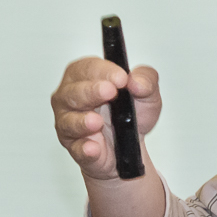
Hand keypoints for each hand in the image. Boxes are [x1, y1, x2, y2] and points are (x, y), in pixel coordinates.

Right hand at [51, 57, 162, 180]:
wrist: (133, 146)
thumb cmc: (132, 114)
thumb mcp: (147, 93)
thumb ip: (147, 80)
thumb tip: (136, 81)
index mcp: (86, 77)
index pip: (87, 68)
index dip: (103, 71)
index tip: (120, 77)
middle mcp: (72, 98)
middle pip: (73, 92)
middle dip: (91, 91)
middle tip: (109, 92)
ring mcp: (70, 123)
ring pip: (68, 121)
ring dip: (82, 121)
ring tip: (97, 121)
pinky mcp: (75, 148)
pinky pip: (76, 148)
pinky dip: (84, 148)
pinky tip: (93, 148)